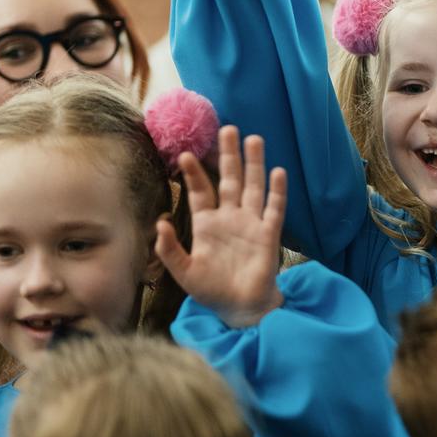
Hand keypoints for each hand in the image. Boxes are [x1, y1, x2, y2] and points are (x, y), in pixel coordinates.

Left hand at [156, 126, 287, 328]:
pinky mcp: (268, 234)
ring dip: (254, 164)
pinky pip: (274, 209)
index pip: (200, 192)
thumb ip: (169, 249)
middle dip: (228, 155)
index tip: (185, 154)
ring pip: (253, 187)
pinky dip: (276, 192)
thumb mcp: (183, 271)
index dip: (194, 174)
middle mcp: (230, 217)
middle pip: (230, 179)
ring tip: (254, 139)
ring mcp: (251, 223)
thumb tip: (159, 222)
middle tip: (227, 129)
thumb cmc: (211, 290)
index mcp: (207, 224)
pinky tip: (277, 173)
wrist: (239, 307)